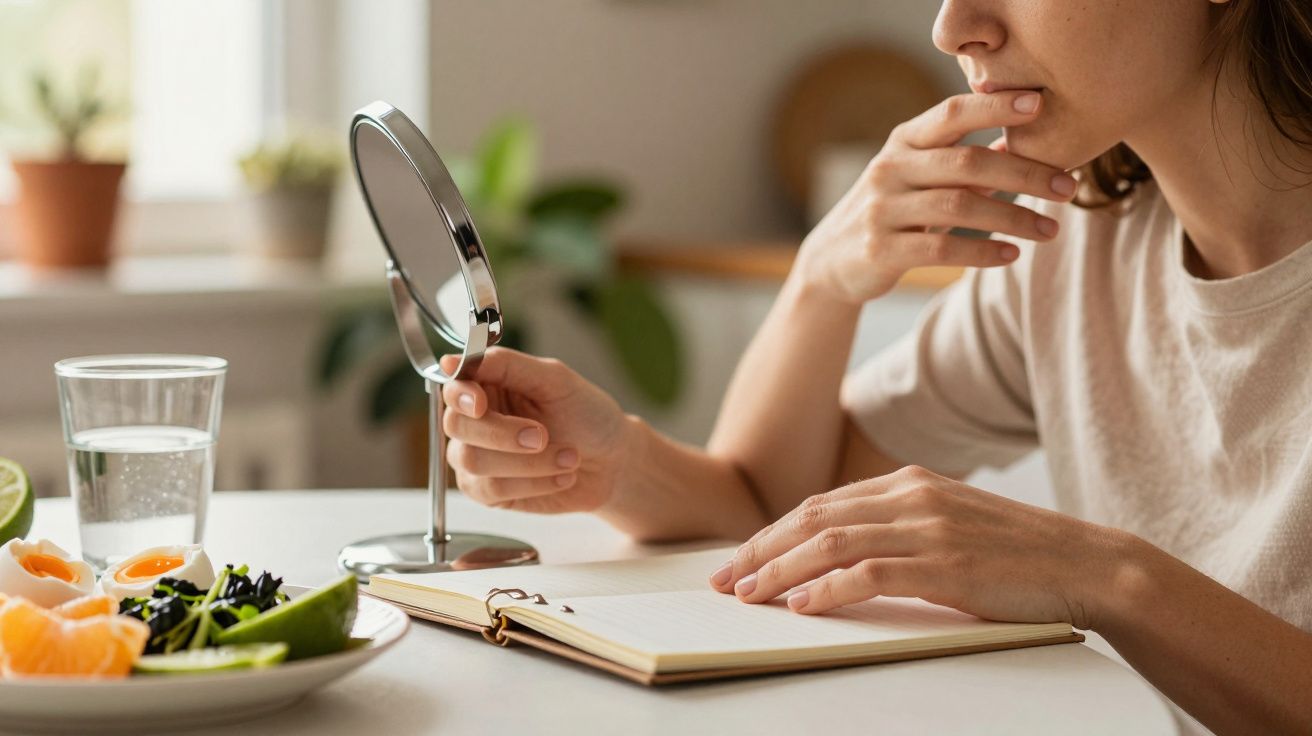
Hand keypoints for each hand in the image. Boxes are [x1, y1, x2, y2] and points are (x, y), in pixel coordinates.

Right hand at [439, 347, 632, 513]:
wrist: (613, 462)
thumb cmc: (587, 416)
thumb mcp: (555, 380)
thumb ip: (506, 365)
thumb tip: (453, 359)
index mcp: (489, 385)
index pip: (453, 386)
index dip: (462, 395)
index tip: (481, 403)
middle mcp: (477, 421)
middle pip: (457, 426)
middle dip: (503, 434)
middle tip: (542, 435)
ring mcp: (478, 457)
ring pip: (473, 460)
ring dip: (528, 462)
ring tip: (568, 458)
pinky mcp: (489, 491)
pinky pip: (491, 489)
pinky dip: (533, 482)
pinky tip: (560, 476)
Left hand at [709, 465, 1133, 628]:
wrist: (1085, 563)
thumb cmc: (1015, 555)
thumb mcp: (948, 527)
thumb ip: (897, 530)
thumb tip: (839, 559)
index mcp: (908, 483)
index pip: (820, 504)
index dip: (772, 533)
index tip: (739, 560)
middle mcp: (911, 496)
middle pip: (812, 518)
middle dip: (759, 550)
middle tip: (723, 580)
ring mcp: (927, 527)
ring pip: (830, 542)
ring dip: (780, 571)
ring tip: (747, 596)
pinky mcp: (944, 564)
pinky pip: (868, 572)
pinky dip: (827, 589)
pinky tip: (800, 606)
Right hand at [792, 90, 1077, 305]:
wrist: (831, 260)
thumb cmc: (891, 211)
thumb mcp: (919, 177)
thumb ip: (964, 161)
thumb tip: (1025, 142)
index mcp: (903, 142)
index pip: (951, 113)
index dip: (995, 107)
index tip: (1040, 104)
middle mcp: (890, 169)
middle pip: (966, 163)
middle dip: (1024, 173)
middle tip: (1068, 187)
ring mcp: (882, 209)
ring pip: (958, 208)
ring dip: (1012, 218)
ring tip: (1050, 230)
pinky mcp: (880, 250)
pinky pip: (940, 250)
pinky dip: (981, 252)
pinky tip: (1012, 255)